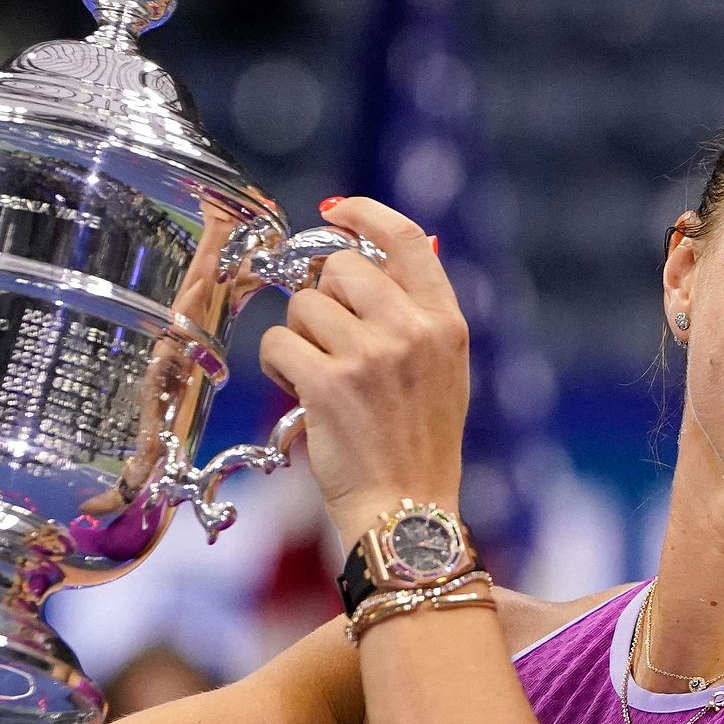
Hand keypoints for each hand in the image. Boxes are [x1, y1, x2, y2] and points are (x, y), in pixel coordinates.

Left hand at [256, 197, 468, 549]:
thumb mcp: (444, 372)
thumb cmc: (418, 446)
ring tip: (321, 379)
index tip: (336, 210)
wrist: (406, 512)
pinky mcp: (327, 384)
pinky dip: (278, 368)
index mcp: (446, 323)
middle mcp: (411, 331)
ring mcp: (370, 356)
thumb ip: (418, 314)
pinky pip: (278, 344)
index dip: (364, 214)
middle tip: (327, 341)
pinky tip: (302, 395)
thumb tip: (377, 254)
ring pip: (303, 306)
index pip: (405, 239)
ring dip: (300, 339)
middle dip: (322, 299)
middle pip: (340, 267)